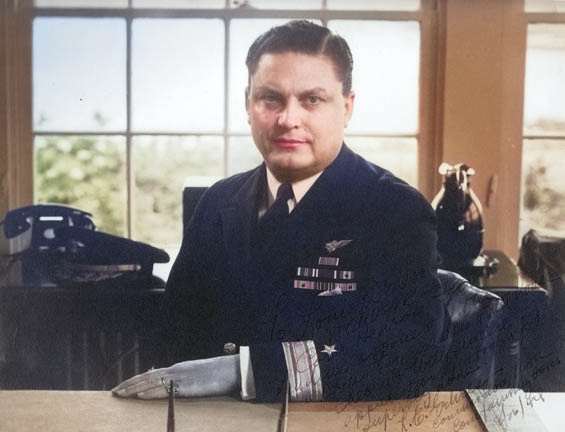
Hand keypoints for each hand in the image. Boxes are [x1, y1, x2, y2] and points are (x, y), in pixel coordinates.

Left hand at [111, 355, 240, 398]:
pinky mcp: (187, 386)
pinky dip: (150, 392)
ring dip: (134, 388)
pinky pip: (165, 389)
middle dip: (129, 384)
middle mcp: (176, 370)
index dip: (136, 380)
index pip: (151, 374)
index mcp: (178, 369)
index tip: (122, 386)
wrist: (232, 370)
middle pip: (147, 376)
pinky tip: (140, 395)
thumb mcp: (198, 378)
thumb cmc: (218, 376)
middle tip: (114, 391)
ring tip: (120, 393)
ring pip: (152, 382)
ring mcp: (180, 377)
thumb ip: (185, 382)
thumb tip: (175, 391)